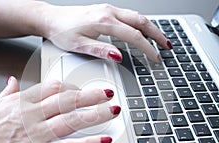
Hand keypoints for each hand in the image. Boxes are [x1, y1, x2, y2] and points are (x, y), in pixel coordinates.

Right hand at [0, 77, 119, 142]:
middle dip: (91, 96)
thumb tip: (13, 82)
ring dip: (96, 114)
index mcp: (20, 103)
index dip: (73, 88)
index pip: (53, 89)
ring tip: (113, 109)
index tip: (84, 88)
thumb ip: (5, 95)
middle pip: (67, 101)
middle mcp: (30, 116)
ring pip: (71, 120)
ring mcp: (33, 135)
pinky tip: (102, 140)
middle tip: (109, 92)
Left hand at [41, 4, 170, 61]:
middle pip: (141, 21)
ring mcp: (109, 9)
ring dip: (151, 28)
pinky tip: (143, 31)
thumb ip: (100, 50)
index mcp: (104, 21)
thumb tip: (119, 56)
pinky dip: (141, 24)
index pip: (134, 36)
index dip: (147, 48)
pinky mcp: (106, 11)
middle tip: (168, 46)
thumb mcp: (79, 45)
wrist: (51, 19)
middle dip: (157, 34)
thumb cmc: (62, 32)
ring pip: (137, 16)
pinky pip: (129, 15)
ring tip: (161, 39)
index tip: (156, 58)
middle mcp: (109, 12)